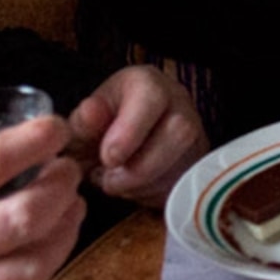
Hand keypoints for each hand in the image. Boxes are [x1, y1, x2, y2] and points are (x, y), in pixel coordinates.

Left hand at [70, 65, 207, 204]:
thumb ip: (84, 120)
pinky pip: (186, 184)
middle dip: (141, 166)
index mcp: (147, 84)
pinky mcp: (197, 164)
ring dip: (145, 184)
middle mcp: (178, 103)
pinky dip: (155, 195)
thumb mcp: (82, 125)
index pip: (152, 96)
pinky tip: (133, 190)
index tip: (108, 158)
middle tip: (109, 178)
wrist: (116, 150)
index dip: (131, 130)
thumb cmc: (99, 132)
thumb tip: (91, 112)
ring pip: (186, 162)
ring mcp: (194, 134)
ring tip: (116, 183)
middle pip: (180, 130)